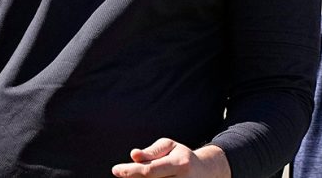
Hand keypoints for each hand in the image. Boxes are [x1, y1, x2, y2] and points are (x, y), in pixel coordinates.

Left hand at [111, 138, 230, 177]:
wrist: (206, 172)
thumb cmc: (182, 156)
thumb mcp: (169, 146)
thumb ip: (151, 152)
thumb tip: (133, 155)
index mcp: (180, 164)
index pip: (150, 171)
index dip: (130, 171)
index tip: (115, 169)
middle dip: (133, 177)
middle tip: (121, 172)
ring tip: (133, 174)